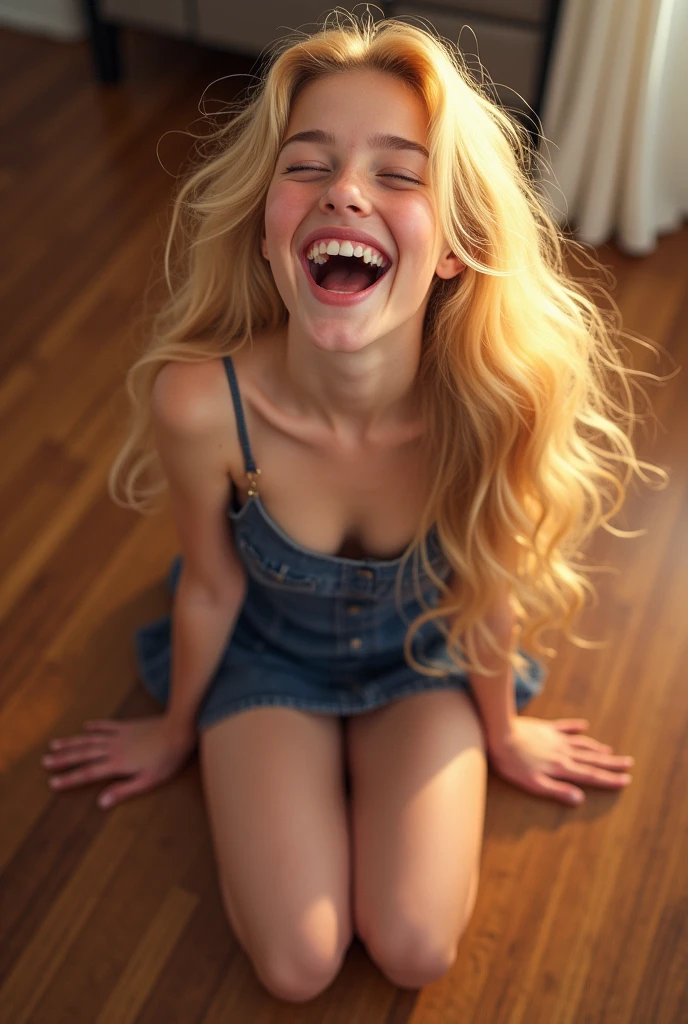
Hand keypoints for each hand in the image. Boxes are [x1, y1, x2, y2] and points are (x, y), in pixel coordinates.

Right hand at [41, 715, 196, 809]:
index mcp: (116, 764)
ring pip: (89, 739)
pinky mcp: (127, 725)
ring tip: (54, 744)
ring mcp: (119, 735)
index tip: (52, 782)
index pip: (88, 773)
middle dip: (63, 759)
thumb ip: (124, 791)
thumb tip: (101, 803)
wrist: (179, 729)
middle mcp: (113, 748)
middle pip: (83, 754)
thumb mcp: (148, 781)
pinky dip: (94, 726)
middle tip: (44, 761)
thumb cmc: (167, 759)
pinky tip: (85, 726)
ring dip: (71, 742)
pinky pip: (106, 725)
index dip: (69, 778)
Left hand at [487, 716, 633, 805]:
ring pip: (582, 744)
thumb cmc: (513, 763)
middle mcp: (563, 752)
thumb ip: (557, 791)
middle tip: (629, 763)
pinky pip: (564, 727)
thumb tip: (580, 798)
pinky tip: (584, 725)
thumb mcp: (533, 783)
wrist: (500, 733)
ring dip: (597, 748)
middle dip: (611, 763)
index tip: (626, 780)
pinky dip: (575, 726)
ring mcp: (555, 739)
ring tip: (611, 751)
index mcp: (561, 768)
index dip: (609, 779)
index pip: (590, 775)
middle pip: (592, 759)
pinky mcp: (544, 728)